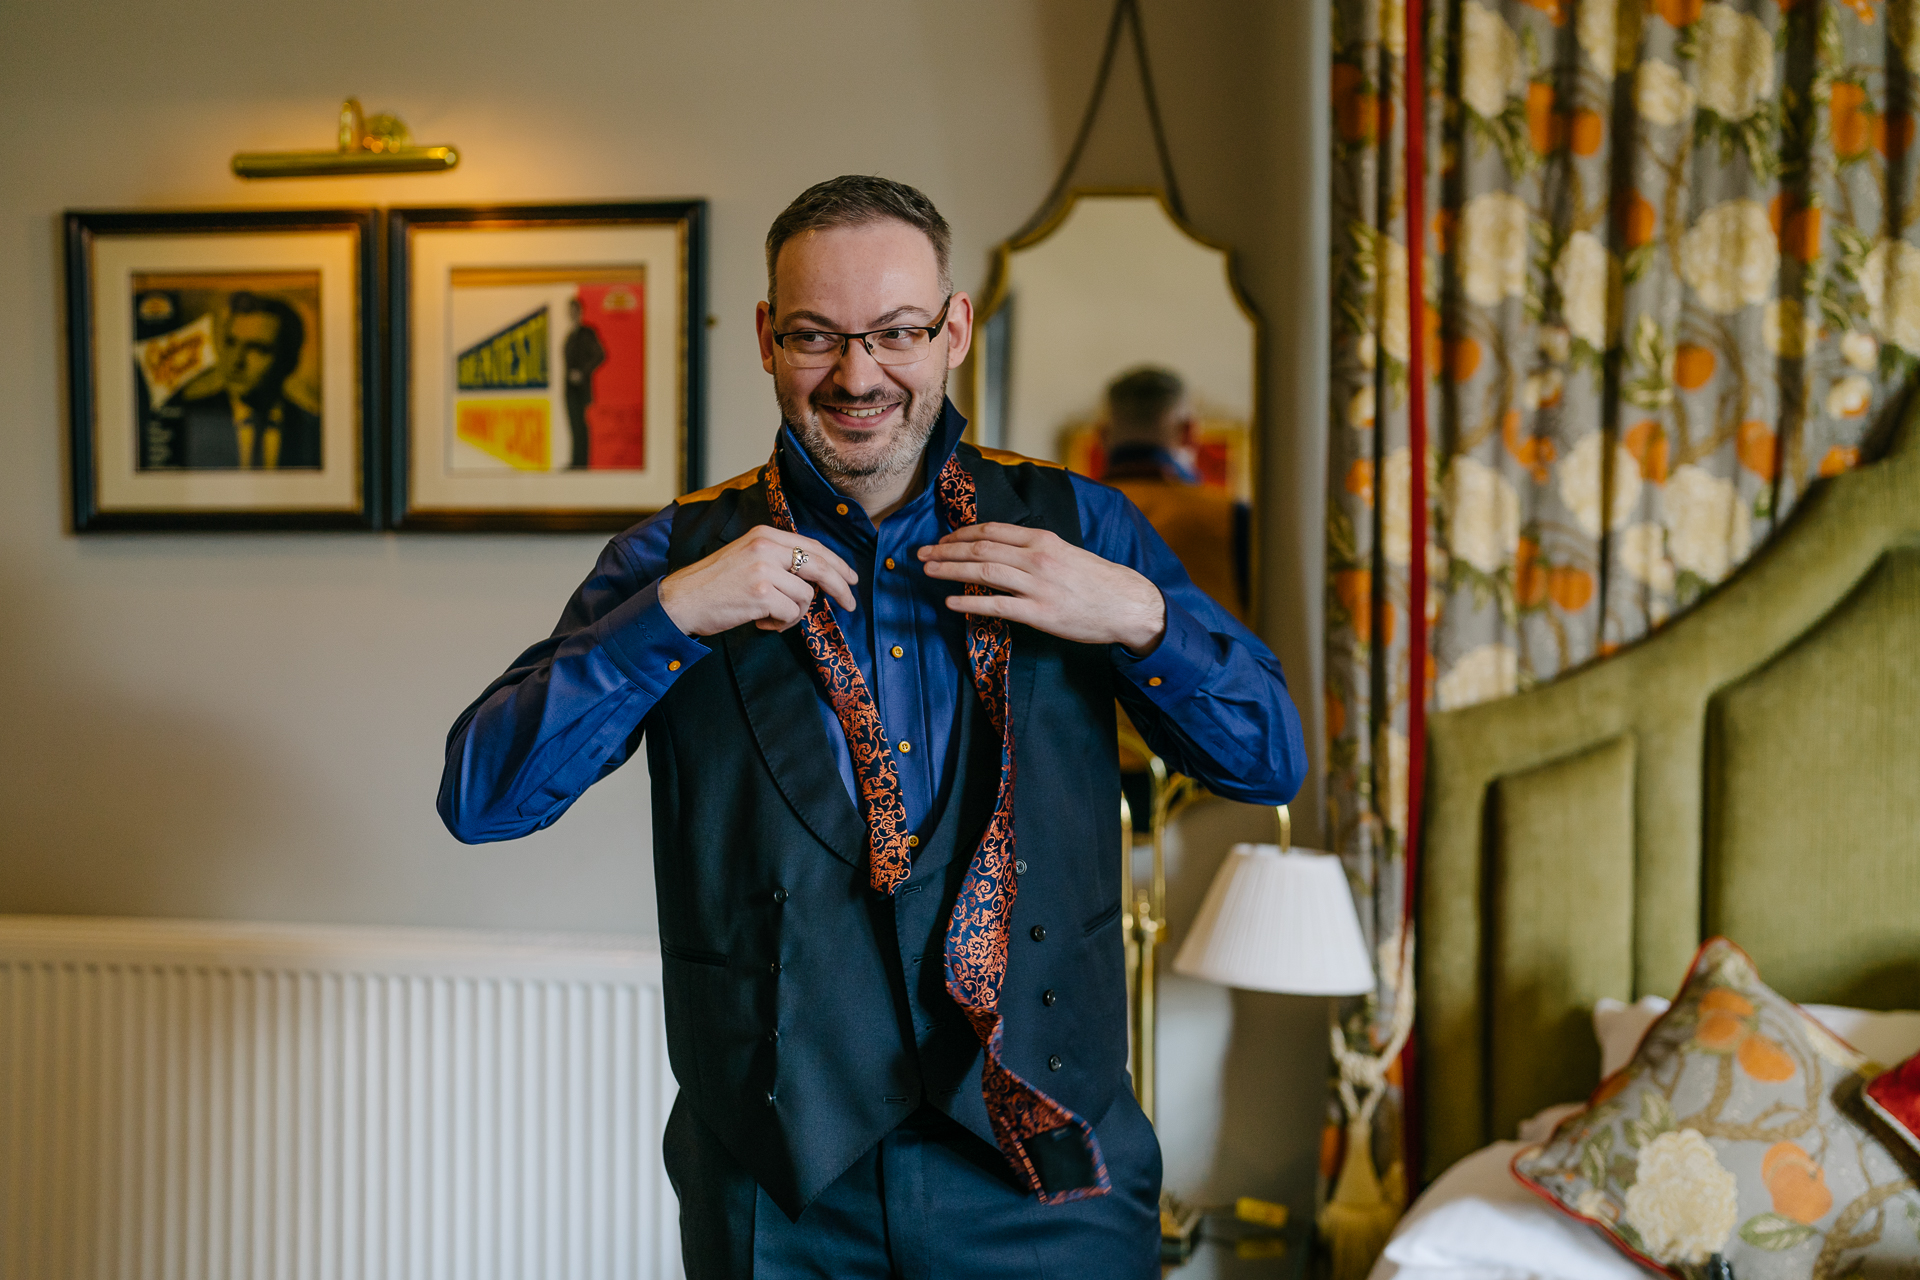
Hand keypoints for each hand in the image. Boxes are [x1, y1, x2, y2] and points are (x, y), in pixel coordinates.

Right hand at [659, 524, 857, 636]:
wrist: (681, 600)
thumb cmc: (713, 584)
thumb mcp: (746, 557)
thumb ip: (777, 559)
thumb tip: (816, 577)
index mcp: (764, 534)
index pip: (813, 546)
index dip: (837, 563)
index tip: (850, 577)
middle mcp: (765, 547)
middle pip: (820, 566)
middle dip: (840, 587)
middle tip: (850, 604)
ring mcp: (764, 570)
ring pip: (806, 596)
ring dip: (795, 613)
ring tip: (772, 617)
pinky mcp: (761, 594)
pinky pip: (792, 613)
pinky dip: (782, 623)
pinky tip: (763, 623)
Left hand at [918, 523, 1166, 653]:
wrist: (1127, 604)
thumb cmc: (1097, 580)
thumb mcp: (1067, 552)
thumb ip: (1035, 549)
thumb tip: (1003, 549)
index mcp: (1042, 539)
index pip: (992, 530)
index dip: (961, 534)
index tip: (943, 539)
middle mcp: (1037, 557)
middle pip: (981, 547)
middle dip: (946, 549)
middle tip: (923, 554)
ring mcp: (1037, 585)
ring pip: (984, 570)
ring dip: (950, 570)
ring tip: (928, 572)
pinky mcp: (1040, 612)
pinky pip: (997, 605)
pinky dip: (970, 602)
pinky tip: (951, 602)